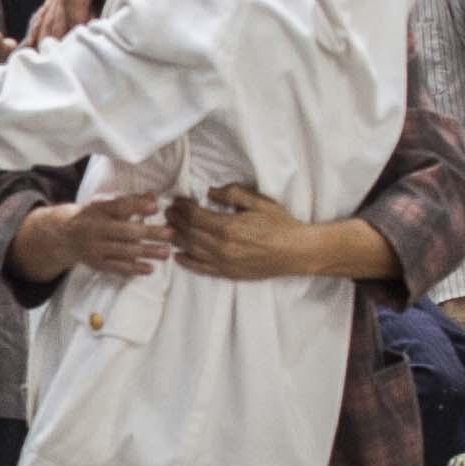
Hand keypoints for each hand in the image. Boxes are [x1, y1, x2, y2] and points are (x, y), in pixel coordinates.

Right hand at [25, 192, 171, 286]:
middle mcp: (95, 229)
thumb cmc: (92, 217)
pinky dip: (134, 269)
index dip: (137, 206)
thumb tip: (153, 197)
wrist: (64, 237)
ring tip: (166, 253)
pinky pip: (117, 267)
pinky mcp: (97, 264)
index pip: (118, 207)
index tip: (156, 207)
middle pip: (124, 231)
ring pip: (124, 251)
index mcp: (98, 211)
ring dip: (147, 252)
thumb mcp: (105, 206)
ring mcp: (95, 249)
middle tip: (170, 234)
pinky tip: (150, 269)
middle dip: (149, 233)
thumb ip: (130, 202)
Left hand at [170, 184, 347, 281]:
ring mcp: (224, 262)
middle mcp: (222, 247)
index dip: (183, 207)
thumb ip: (232, 194)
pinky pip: (202, 268)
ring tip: (168, 229)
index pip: (195, 216)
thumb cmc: (280, 224)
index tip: (177, 201)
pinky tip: (178, 256)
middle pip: (189, 232)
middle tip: (167, 212)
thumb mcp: (258, 201)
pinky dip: (187, 262)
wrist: (297, 252)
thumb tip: (210, 192)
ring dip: (177, 239)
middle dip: (176, 221)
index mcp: (228, 227)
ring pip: (192, 250)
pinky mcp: (228, 273)